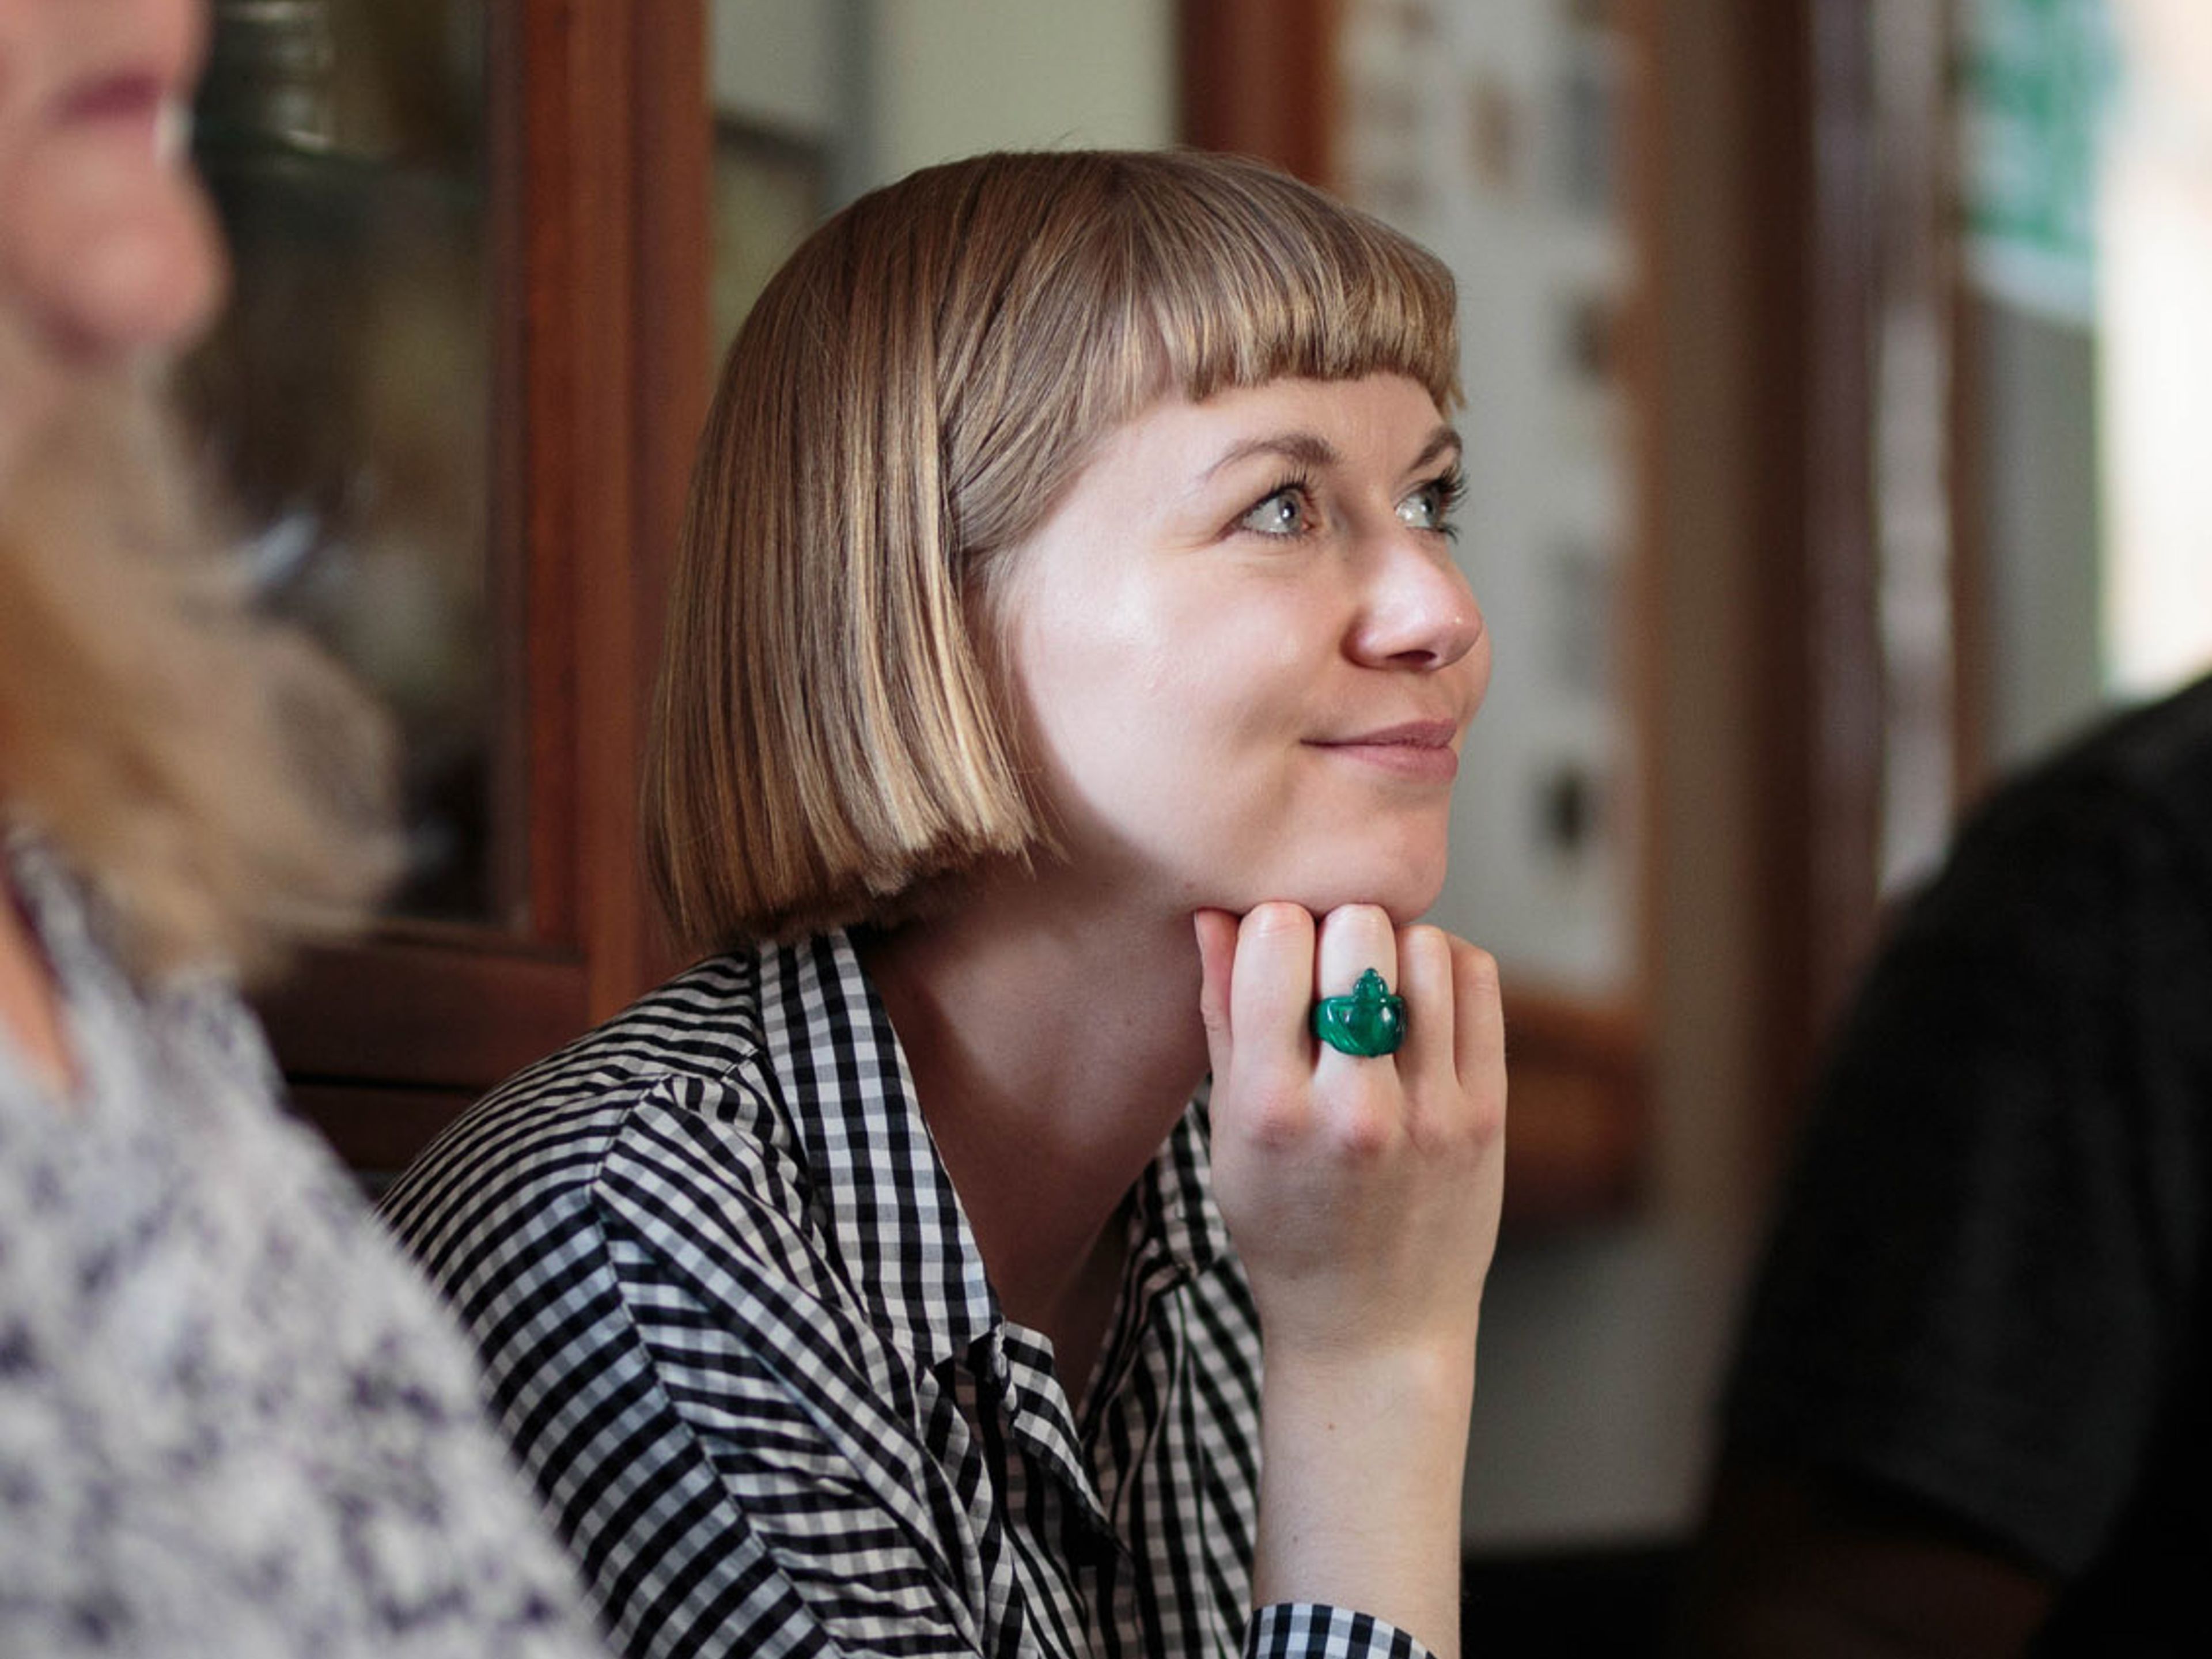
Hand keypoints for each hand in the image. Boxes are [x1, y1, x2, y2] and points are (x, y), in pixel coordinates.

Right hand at [1193, 901, 1504, 1658]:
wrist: (1372, 1330)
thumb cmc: (1285, 1227)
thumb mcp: (1228, 1133)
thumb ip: (1222, 1018)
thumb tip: (1217, 915)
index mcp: (1269, 1110)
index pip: (1276, 938)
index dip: (1273, 927)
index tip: (1274, 953)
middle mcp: (1352, 1109)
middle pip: (1358, 928)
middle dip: (1338, 930)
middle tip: (1329, 967)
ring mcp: (1429, 1113)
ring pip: (1427, 946)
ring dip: (1397, 948)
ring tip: (1377, 989)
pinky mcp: (1486, 1115)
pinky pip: (1478, 983)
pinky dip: (1447, 970)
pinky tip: (1421, 1003)